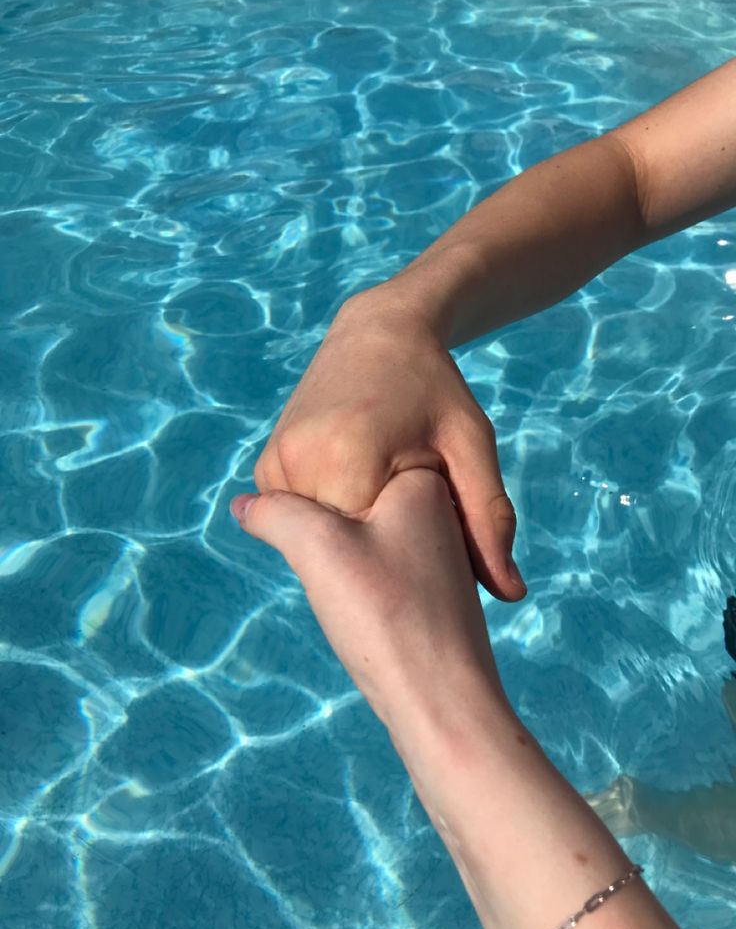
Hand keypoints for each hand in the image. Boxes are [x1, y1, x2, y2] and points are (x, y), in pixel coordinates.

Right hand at [230, 468, 508, 727]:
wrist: (443, 703)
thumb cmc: (388, 617)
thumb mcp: (318, 549)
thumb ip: (276, 514)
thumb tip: (244, 504)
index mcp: (422, 479)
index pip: (336, 466)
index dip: (309, 509)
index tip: (324, 551)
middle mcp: (439, 509)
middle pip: (347, 504)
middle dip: (326, 540)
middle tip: (341, 580)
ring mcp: (439, 551)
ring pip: (361, 540)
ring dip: (341, 567)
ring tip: (354, 599)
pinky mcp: (433, 589)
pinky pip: (378, 571)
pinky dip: (360, 589)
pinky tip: (365, 615)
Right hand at [251, 291, 525, 601]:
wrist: (380, 332)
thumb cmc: (436, 389)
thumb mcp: (471, 448)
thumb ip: (487, 520)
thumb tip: (511, 596)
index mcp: (347, 464)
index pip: (373, 555)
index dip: (408, 550)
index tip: (429, 524)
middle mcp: (297, 464)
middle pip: (341, 548)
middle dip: (377, 542)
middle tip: (409, 504)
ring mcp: (274, 464)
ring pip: (317, 535)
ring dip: (352, 528)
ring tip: (384, 490)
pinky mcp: (267, 464)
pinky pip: (300, 515)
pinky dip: (331, 511)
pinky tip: (359, 482)